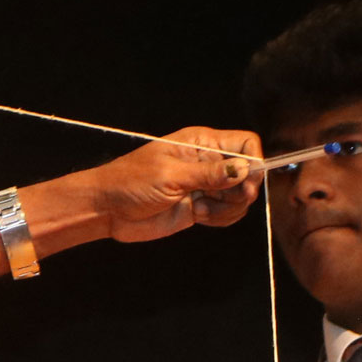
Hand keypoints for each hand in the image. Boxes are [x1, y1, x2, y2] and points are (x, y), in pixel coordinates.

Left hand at [84, 126, 265, 243]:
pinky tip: (199, 216)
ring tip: (202, 210)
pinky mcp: (200, 208)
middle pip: (248, 173)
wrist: (107, 209)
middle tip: (217, 199)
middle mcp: (208, 162)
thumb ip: (209, 175)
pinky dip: (221, 218)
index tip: (244, 182)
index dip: (253, 162)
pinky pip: (227, 214)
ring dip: (229, 208)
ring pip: (240, 197)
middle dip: (242, 191)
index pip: (245, 143)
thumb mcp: (172, 176)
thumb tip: (245, 169)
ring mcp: (205, 186)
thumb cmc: (131, 183)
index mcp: (202, 143)